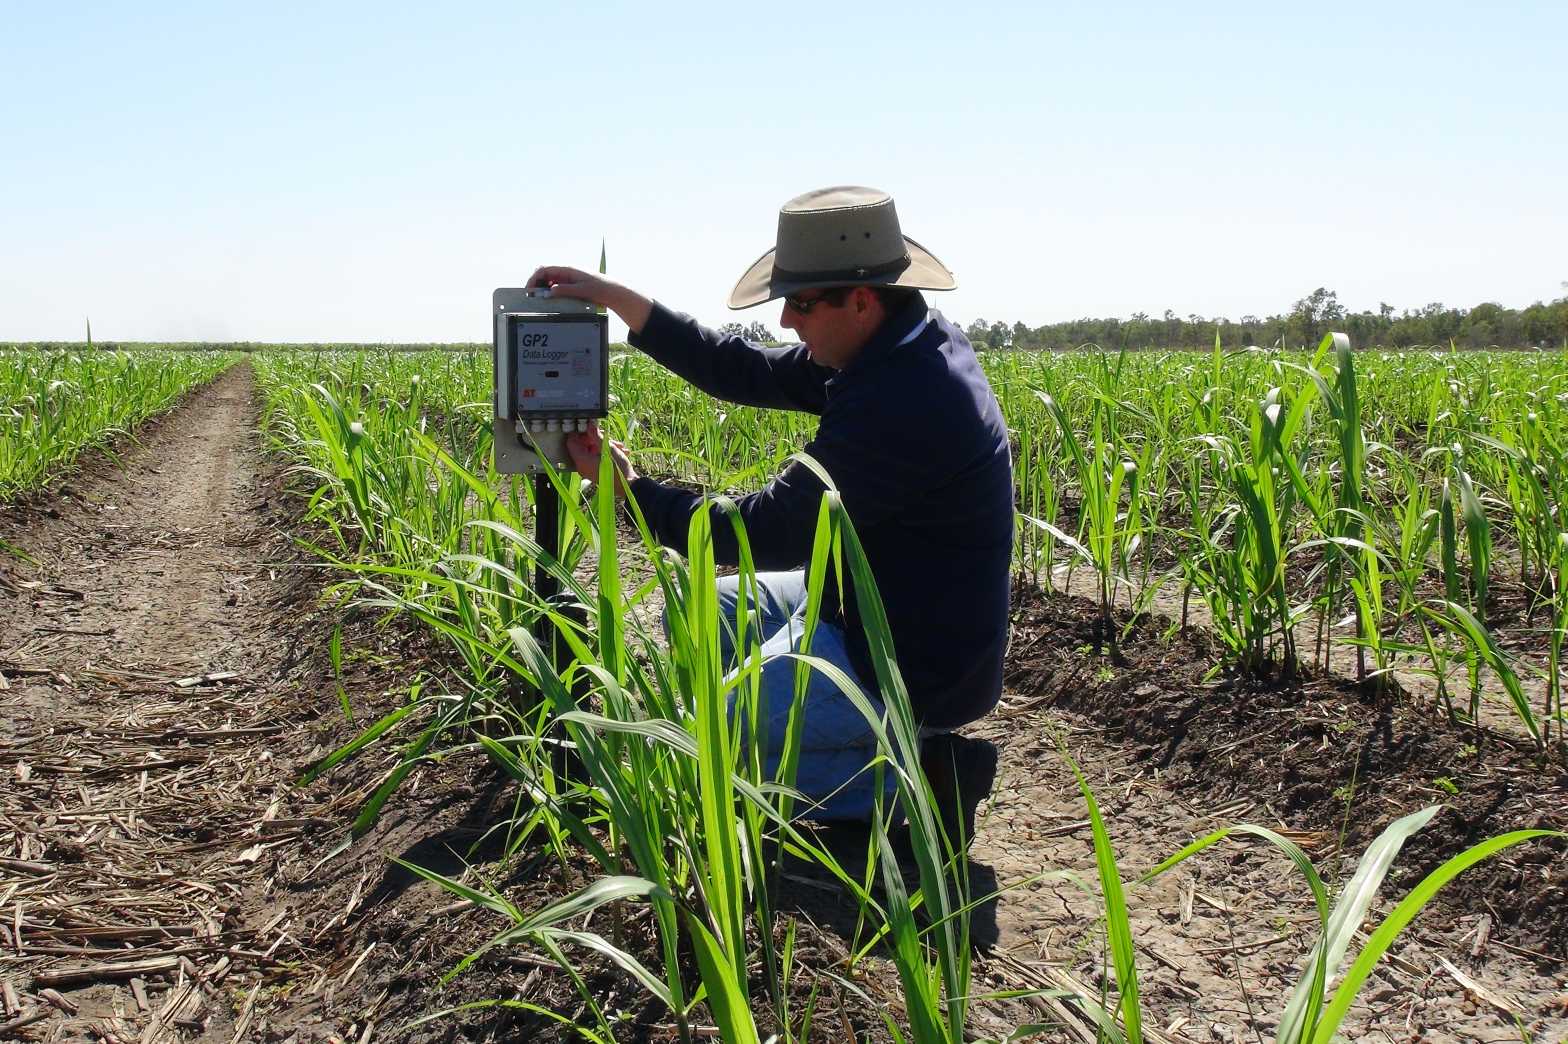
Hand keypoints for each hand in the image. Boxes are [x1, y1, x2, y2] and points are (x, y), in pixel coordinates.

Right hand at [527, 266, 652, 334]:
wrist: (613, 292)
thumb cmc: (600, 288)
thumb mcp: (582, 291)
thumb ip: (565, 290)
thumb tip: (549, 291)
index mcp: (567, 270)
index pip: (544, 270)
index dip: (533, 279)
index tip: (529, 291)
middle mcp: (566, 273)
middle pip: (544, 275)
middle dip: (536, 285)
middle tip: (532, 298)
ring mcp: (568, 279)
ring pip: (549, 282)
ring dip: (543, 290)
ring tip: (539, 301)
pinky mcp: (571, 286)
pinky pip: (556, 288)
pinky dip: (550, 293)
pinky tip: (550, 302)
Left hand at [566, 423, 636, 496]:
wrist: (629, 486)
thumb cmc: (618, 469)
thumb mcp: (608, 448)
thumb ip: (596, 436)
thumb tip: (589, 425)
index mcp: (581, 460)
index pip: (572, 442)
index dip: (580, 432)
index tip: (590, 427)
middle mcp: (582, 466)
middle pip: (584, 445)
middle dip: (596, 438)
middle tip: (608, 436)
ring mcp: (589, 469)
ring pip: (593, 450)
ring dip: (605, 445)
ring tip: (618, 446)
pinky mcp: (596, 471)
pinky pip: (597, 458)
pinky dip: (606, 453)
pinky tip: (620, 452)